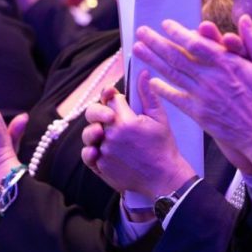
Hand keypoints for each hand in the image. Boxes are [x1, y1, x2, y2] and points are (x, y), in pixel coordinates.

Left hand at [80, 76, 194, 199]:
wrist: (164, 178)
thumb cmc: (163, 148)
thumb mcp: (160, 118)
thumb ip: (148, 94)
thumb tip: (142, 73)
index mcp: (125, 121)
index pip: (110, 99)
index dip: (113, 96)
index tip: (117, 97)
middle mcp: (111, 136)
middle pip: (93, 113)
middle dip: (99, 110)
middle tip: (109, 115)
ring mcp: (104, 153)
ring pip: (88, 134)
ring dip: (95, 131)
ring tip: (105, 134)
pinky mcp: (101, 167)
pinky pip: (88, 155)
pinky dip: (91, 151)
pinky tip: (99, 149)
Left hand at [133, 14, 251, 182]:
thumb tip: (245, 18)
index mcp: (227, 64)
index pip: (196, 44)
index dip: (178, 33)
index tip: (165, 24)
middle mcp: (211, 78)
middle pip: (177, 57)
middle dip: (157, 42)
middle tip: (141, 32)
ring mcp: (203, 96)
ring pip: (173, 75)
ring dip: (153, 61)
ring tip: (137, 50)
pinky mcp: (199, 113)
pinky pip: (176, 99)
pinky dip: (163, 90)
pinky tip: (151, 81)